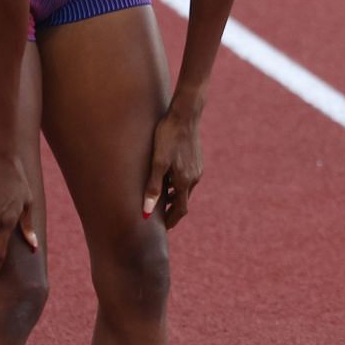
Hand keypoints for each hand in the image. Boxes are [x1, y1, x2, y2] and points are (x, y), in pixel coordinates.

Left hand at [142, 106, 202, 227]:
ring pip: (185, 189)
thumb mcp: (157, 162)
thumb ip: (153, 188)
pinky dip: (177, 184)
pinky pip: (187, 178)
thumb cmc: (168, 137)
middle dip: (172, 210)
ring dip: (174, 196)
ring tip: (160, 198)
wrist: (184, 115)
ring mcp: (197, 168)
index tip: (164, 229)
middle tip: (159, 217)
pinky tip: (167, 178)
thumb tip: (147, 212)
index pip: (180, 210)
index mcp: (185, 181)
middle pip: (183, 200)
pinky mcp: (196, 160)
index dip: (172, 221)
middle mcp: (194, 177)